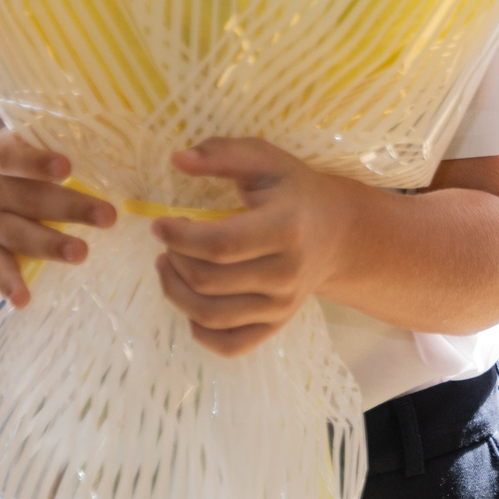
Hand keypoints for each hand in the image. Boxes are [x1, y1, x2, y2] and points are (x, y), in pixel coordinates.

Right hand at [0, 131, 114, 306]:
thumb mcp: (10, 147)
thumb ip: (45, 143)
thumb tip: (111, 132)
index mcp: (0, 158)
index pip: (14, 157)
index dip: (38, 162)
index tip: (67, 167)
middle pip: (32, 199)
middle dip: (71, 207)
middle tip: (109, 216)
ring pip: (20, 235)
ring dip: (50, 246)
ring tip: (80, 253)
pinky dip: (8, 285)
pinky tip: (23, 301)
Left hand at [153, 139, 363, 355]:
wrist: (339, 233)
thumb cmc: (296, 192)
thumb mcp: (266, 161)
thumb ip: (223, 154)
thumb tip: (177, 159)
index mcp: (286, 228)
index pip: (220, 245)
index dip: (179, 238)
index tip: (159, 224)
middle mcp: (286, 273)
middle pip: (207, 281)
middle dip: (174, 260)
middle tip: (168, 242)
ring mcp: (282, 305)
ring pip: (209, 315)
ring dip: (175, 292)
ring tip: (169, 266)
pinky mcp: (276, 324)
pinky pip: (229, 344)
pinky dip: (199, 331)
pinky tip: (192, 301)